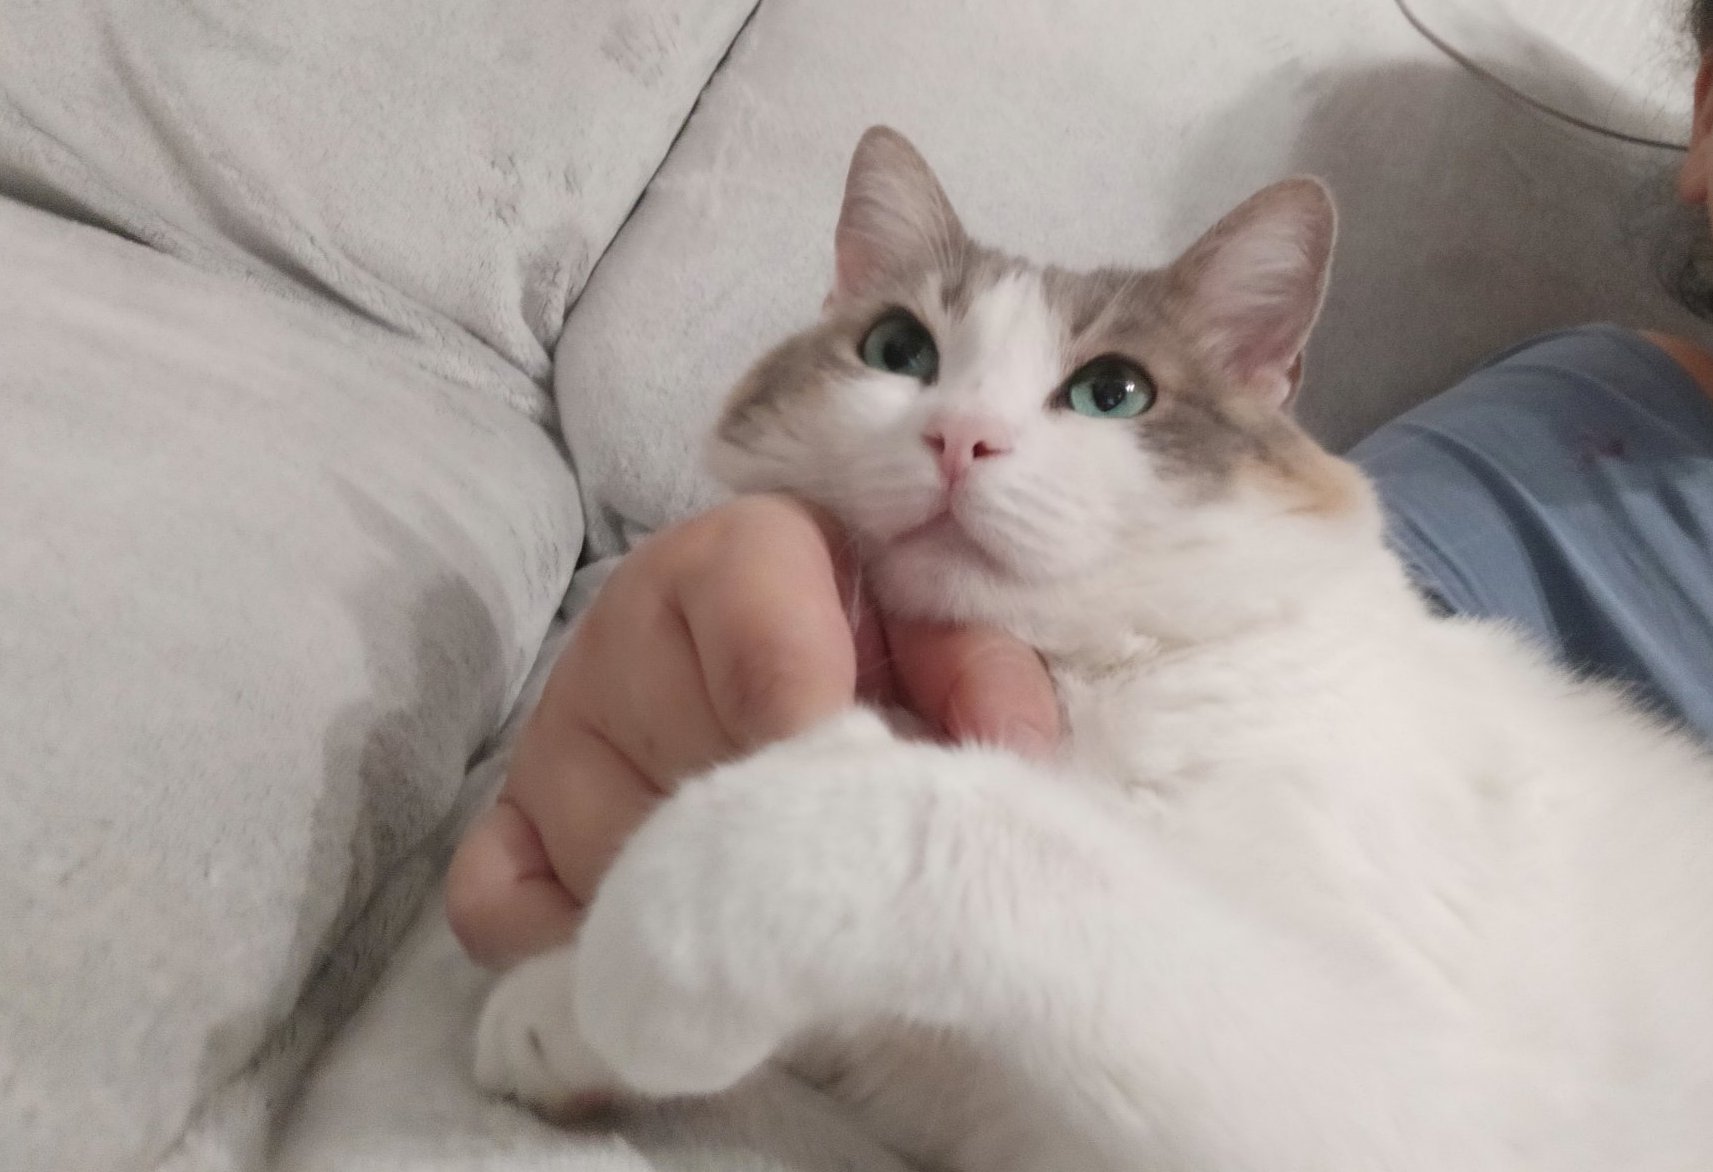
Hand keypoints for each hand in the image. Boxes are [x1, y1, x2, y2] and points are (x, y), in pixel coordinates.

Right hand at [446, 494, 1058, 969]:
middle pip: (694, 784)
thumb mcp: (952, 636)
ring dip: (707, 912)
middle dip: (789, 845)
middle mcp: (622, 630)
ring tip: (786, 916)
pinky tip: (665, 963)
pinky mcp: (506, 819)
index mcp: (742, 555)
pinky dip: (572, 954)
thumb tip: (1012, 759)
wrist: (784, 644)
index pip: (764, 653)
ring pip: (614, 865)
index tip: (874, 796)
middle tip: (853, 877)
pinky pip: (499, 909)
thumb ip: (987, 677)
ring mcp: (553, 733)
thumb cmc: (884, 643)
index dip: (825, 742)